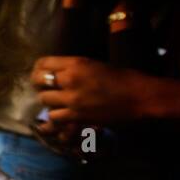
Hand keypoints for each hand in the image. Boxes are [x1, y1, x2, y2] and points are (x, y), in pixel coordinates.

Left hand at [31, 56, 151, 127]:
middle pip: (39, 81)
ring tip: (57, 102)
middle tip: (45, 88)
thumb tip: (57, 73)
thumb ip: (74, 68)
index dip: (38, 68)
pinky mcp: (77, 116)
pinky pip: (54, 117)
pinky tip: (63, 115)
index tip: (39, 72)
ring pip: (44, 100)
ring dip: (49, 101)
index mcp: (76, 63)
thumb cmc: (123, 77)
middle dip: (40, 85)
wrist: (140, 97)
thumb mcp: (95, 64)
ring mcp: (72, 99)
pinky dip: (56, 117)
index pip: (43, 62)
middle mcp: (70, 79)